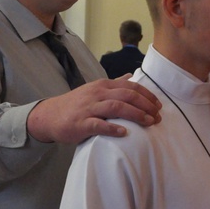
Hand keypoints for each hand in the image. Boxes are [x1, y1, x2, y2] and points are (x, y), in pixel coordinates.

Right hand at [27, 76, 161, 143]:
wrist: (50, 115)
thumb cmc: (77, 104)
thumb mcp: (95, 89)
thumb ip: (114, 84)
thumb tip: (130, 76)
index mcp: (103, 85)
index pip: (130, 87)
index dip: (147, 95)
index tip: (159, 105)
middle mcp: (97, 94)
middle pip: (127, 96)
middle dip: (146, 105)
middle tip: (158, 116)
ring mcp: (88, 108)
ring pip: (116, 107)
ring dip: (135, 115)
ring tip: (149, 122)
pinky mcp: (80, 123)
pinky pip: (98, 125)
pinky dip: (112, 128)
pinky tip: (124, 132)